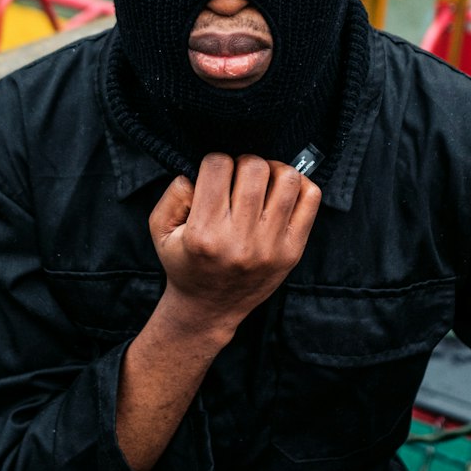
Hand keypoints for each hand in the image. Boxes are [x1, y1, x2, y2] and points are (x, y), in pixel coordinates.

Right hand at [149, 153, 321, 342]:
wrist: (209, 309)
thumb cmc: (185, 263)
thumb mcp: (160, 231)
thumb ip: (173, 194)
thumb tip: (196, 172)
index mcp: (204, 234)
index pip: (218, 166)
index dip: (214, 161)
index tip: (213, 174)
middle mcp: (240, 241)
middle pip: (255, 168)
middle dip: (244, 162)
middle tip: (237, 176)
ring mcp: (271, 247)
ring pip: (286, 179)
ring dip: (272, 170)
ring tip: (261, 181)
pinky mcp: (292, 251)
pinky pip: (310, 199)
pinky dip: (299, 185)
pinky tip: (280, 192)